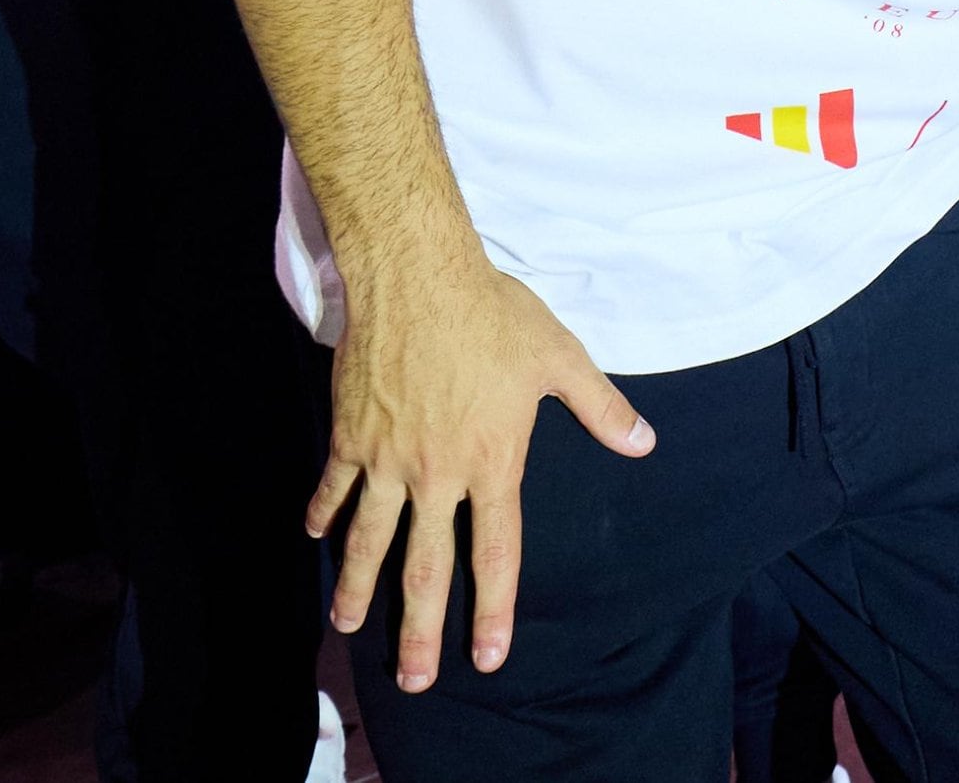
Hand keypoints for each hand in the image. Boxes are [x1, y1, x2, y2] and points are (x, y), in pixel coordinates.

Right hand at [315, 257, 649, 693]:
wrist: (419, 278)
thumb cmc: (495, 315)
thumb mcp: (560, 359)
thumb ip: (601, 408)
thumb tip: (644, 443)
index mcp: (492, 461)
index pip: (496, 551)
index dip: (492, 608)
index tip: (488, 654)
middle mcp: (437, 473)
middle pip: (426, 566)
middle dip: (419, 628)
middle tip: (413, 679)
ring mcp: (387, 459)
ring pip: (369, 540)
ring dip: (359, 587)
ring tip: (350, 626)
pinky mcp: (350, 436)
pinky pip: (333, 487)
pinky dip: (322, 514)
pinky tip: (315, 537)